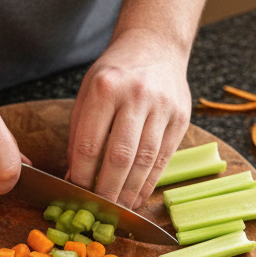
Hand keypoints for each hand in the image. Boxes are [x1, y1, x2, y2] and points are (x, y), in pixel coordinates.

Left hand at [66, 29, 190, 209]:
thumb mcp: (89, 92)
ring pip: (144, 162)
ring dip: (131, 192)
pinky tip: (138, 197)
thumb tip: (75, 176)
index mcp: (105, 87)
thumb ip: (81, 133)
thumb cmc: (116, 73)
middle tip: (100, 210)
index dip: (84, 174)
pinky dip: (149, 183)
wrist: (156, 46)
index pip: (91, 142)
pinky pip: (163, 160)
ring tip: (120, 209)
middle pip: (120, 156)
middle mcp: (135, 96)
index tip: (78, 192)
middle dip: (109, 190)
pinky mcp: (180, 120)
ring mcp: (161, 108)